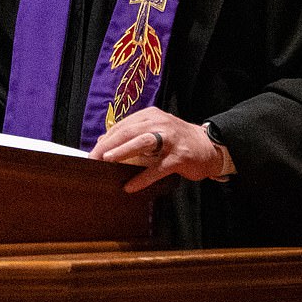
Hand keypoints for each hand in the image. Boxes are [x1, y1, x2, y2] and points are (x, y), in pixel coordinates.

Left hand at [89, 106, 223, 192]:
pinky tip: (130, 186)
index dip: (107, 138)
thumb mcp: (155, 131)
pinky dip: (142, 177)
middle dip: (109, 145)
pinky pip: (157, 168)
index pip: (124, 125)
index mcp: (151, 115)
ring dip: (123, 151)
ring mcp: (170, 139)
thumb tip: (104, 143)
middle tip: (93, 158)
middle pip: (129, 131)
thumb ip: (133, 135)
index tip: (92, 151)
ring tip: (107, 159)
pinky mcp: (179, 156)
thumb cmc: (177, 141)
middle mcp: (160, 123)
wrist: (209, 146)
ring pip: (142, 142)